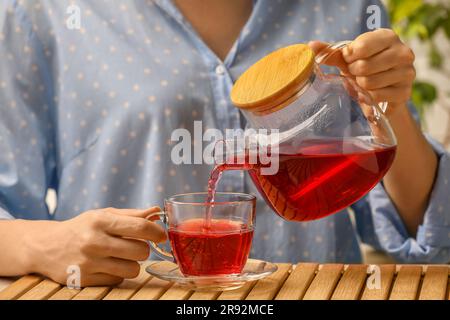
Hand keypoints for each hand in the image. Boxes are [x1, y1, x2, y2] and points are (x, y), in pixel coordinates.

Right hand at [24, 207, 165, 286]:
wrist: (46, 246)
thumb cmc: (81, 228)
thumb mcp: (103, 215)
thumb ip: (132, 214)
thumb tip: (157, 212)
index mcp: (101, 221)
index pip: (141, 227)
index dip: (157, 232)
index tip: (161, 236)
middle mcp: (94, 242)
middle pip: (140, 251)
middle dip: (143, 249)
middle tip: (135, 246)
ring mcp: (89, 263)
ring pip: (133, 269)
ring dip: (132, 263)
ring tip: (121, 256)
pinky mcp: (85, 280)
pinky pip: (118, 280)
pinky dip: (117, 274)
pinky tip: (106, 265)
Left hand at [309, 28, 415, 109]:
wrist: (381, 92)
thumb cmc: (363, 69)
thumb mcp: (347, 58)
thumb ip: (330, 52)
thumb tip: (311, 46)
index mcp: (388, 37)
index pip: (359, 48)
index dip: (348, 57)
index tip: (350, 60)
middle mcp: (403, 52)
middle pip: (364, 66)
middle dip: (353, 73)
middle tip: (356, 74)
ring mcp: (407, 73)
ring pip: (369, 82)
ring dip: (360, 86)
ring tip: (364, 83)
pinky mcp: (405, 93)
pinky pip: (376, 97)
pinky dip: (368, 97)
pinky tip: (370, 94)